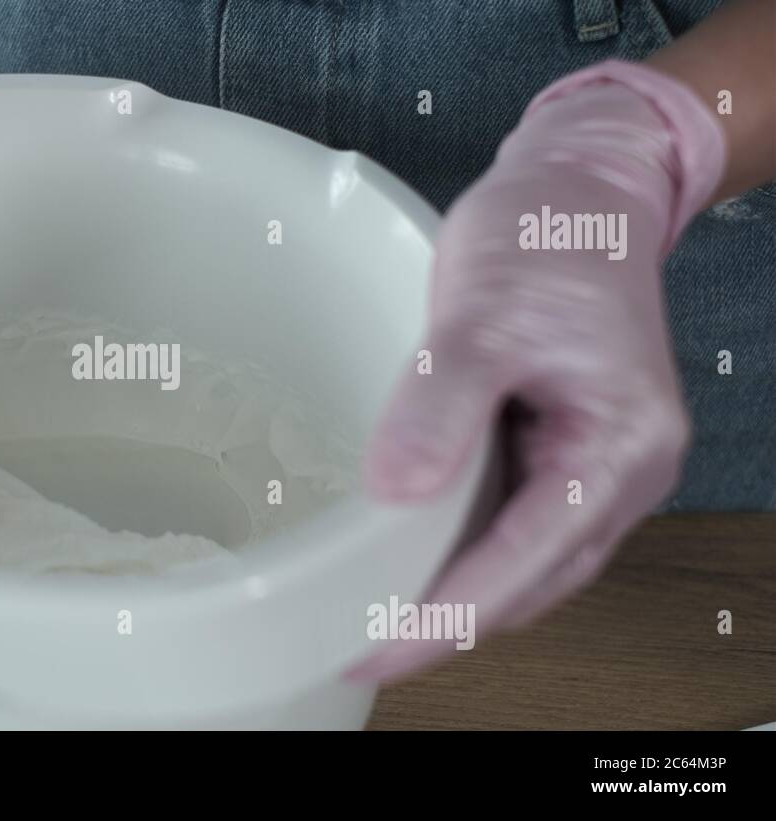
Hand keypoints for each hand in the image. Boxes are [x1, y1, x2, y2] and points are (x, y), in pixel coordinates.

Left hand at [350, 61, 724, 681]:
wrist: (576, 190)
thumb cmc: (545, 237)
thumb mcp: (483, 314)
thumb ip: (442, 405)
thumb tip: (397, 494)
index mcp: (619, 447)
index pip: (526, 562)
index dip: (446, 616)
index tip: (376, 646)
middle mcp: (619, 472)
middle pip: (530, 582)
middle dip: (446, 624)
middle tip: (360, 647)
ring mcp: (592, 466)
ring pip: (521, 563)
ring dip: (453, 595)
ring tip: (374, 618)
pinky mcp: (558, 451)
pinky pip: (510, 523)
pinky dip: (460, 551)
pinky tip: (406, 558)